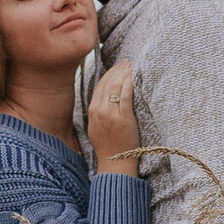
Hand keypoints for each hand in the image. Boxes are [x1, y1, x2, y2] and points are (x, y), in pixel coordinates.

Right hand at [89, 59, 139, 175]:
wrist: (115, 162)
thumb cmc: (108, 146)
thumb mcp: (96, 126)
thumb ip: (98, 111)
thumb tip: (103, 96)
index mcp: (92, 111)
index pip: (99, 86)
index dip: (108, 74)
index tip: (117, 66)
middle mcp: (99, 111)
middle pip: (107, 84)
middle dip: (117, 70)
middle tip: (126, 62)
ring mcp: (111, 114)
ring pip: (116, 88)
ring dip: (123, 74)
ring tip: (130, 66)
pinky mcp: (123, 118)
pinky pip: (126, 96)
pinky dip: (129, 84)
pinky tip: (132, 77)